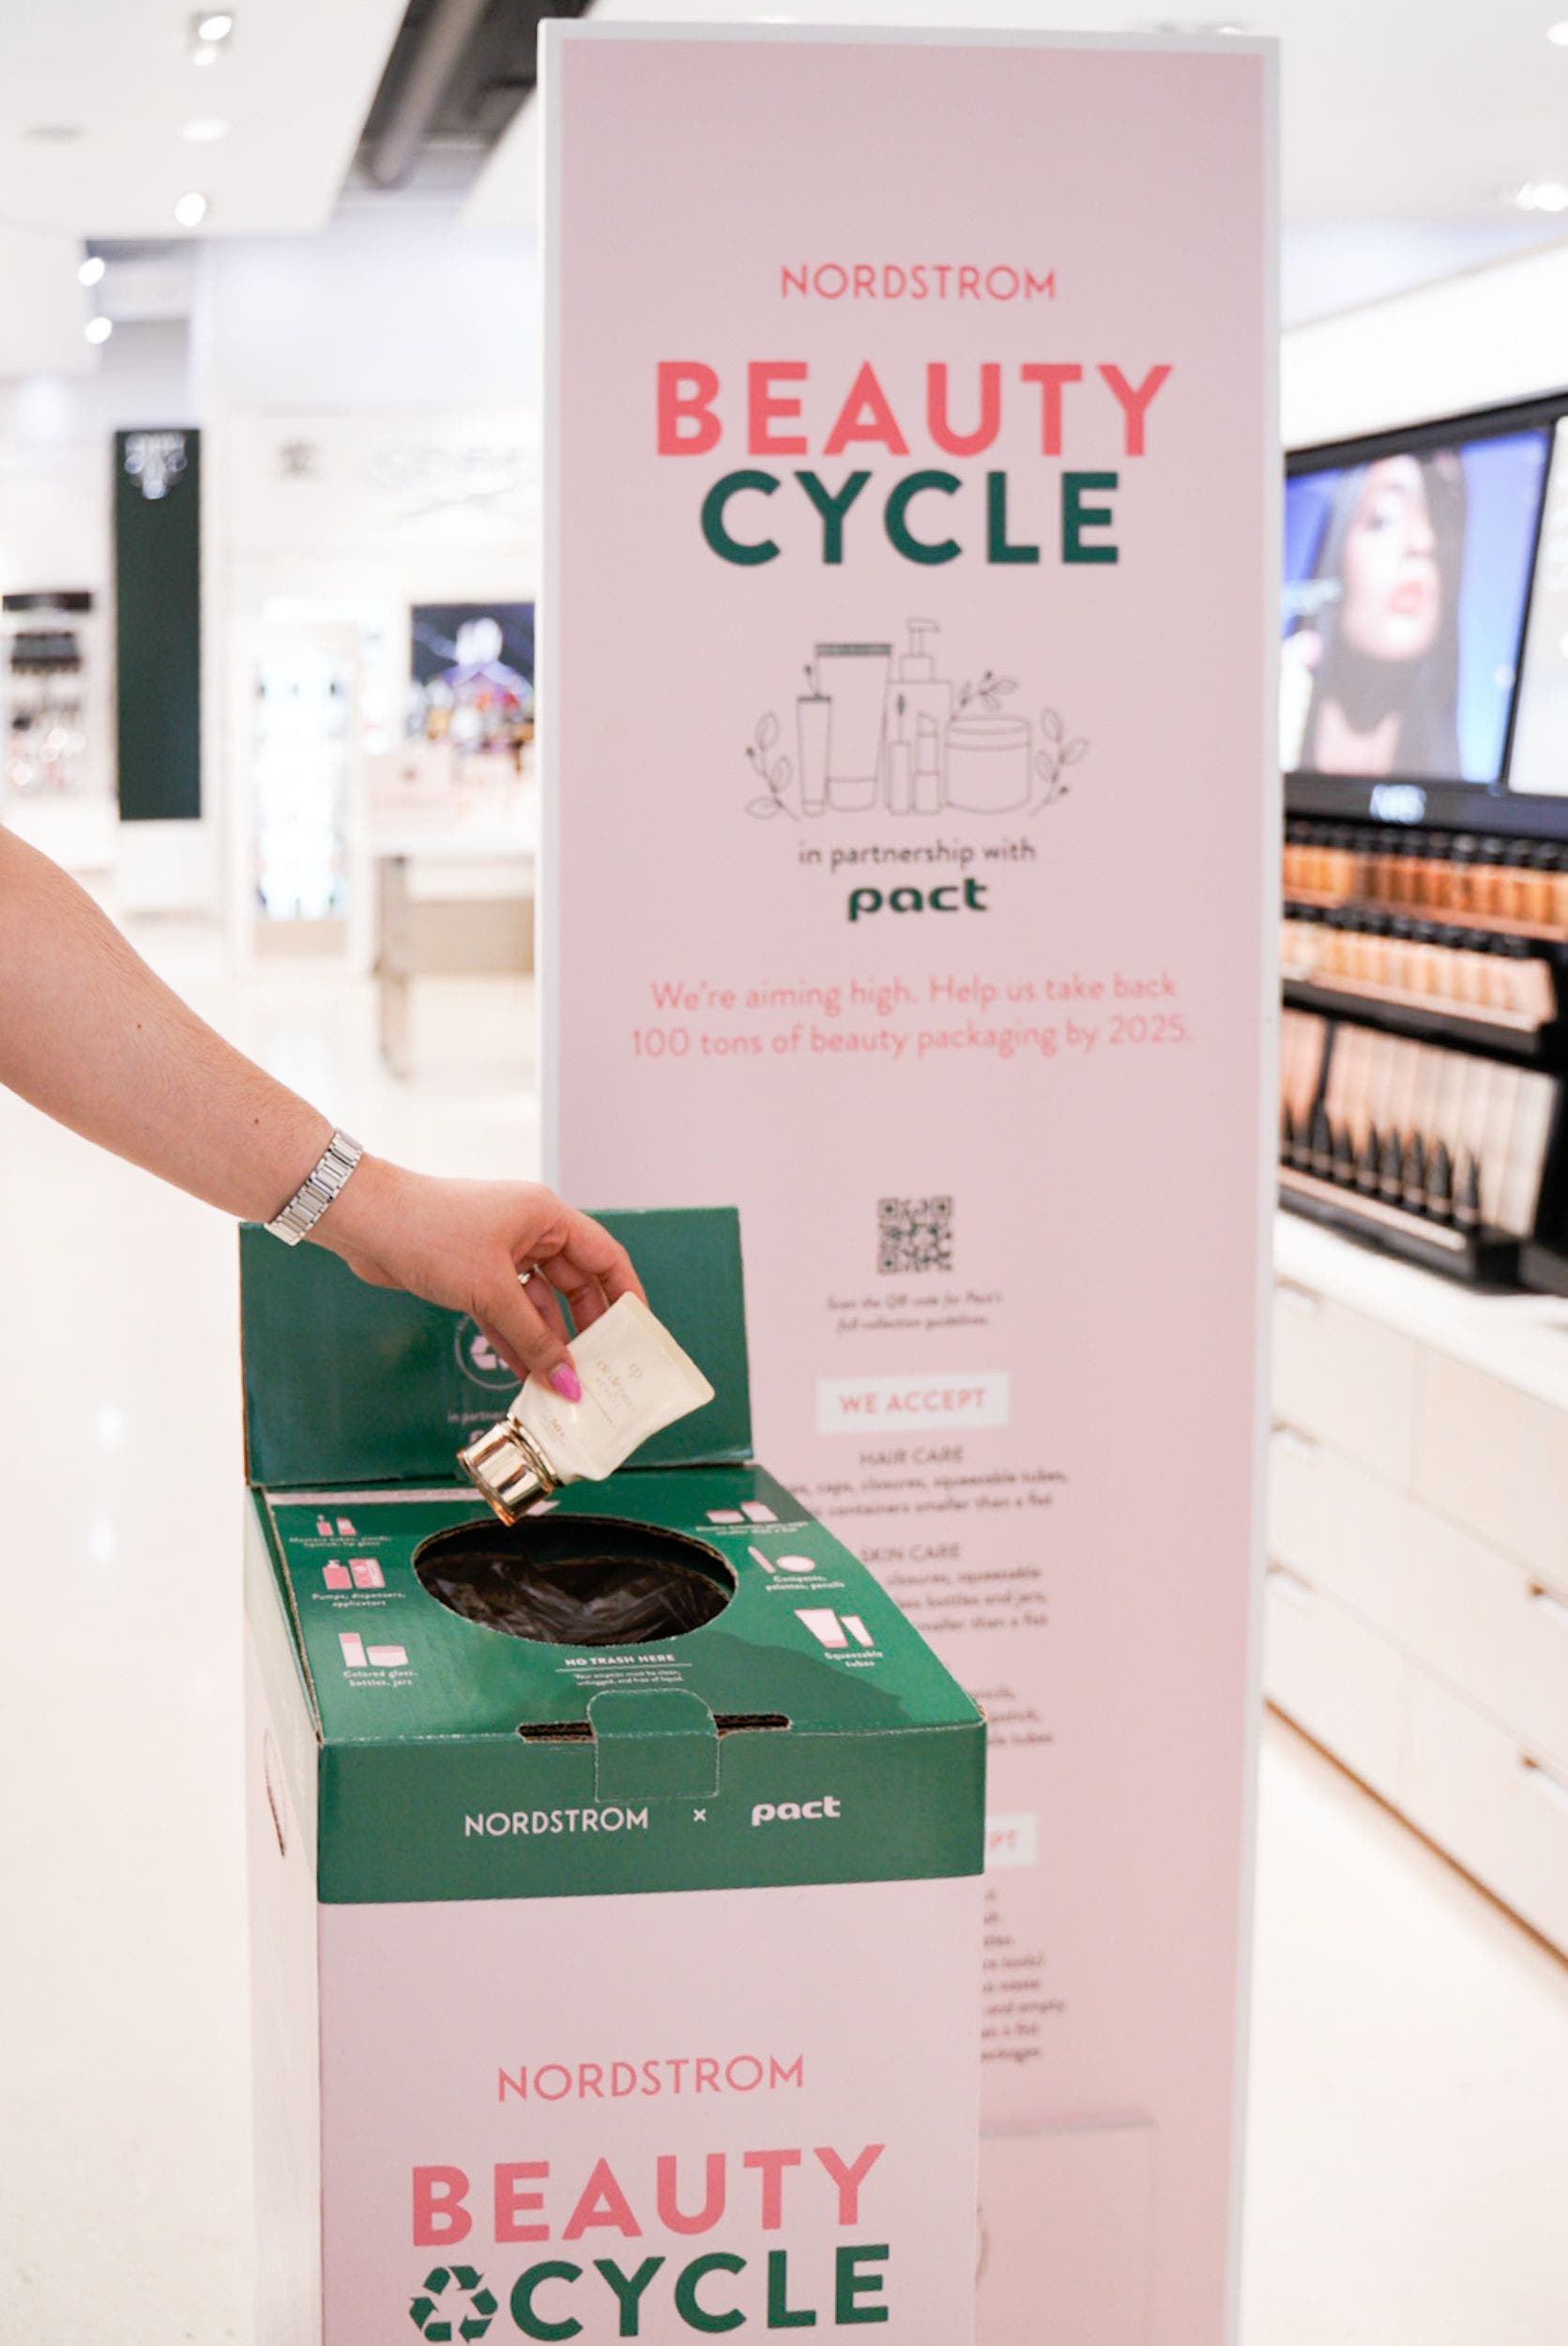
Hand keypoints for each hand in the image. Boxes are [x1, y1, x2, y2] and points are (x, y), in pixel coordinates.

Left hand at [314, 1158, 644, 1397]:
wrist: (364, 1222)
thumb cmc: (429, 1232)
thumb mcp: (490, 1290)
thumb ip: (533, 1339)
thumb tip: (568, 1382)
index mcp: (546, 1216)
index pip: (605, 1257)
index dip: (626, 1295)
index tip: (639, 1334)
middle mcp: (529, 1232)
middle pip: (575, 1285)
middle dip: (587, 1329)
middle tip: (603, 1369)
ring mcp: (500, 1254)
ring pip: (539, 1305)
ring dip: (549, 1343)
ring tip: (565, 1384)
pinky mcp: (473, 1275)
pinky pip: (508, 1314)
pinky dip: (518, 1342)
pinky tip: (529, 1376)